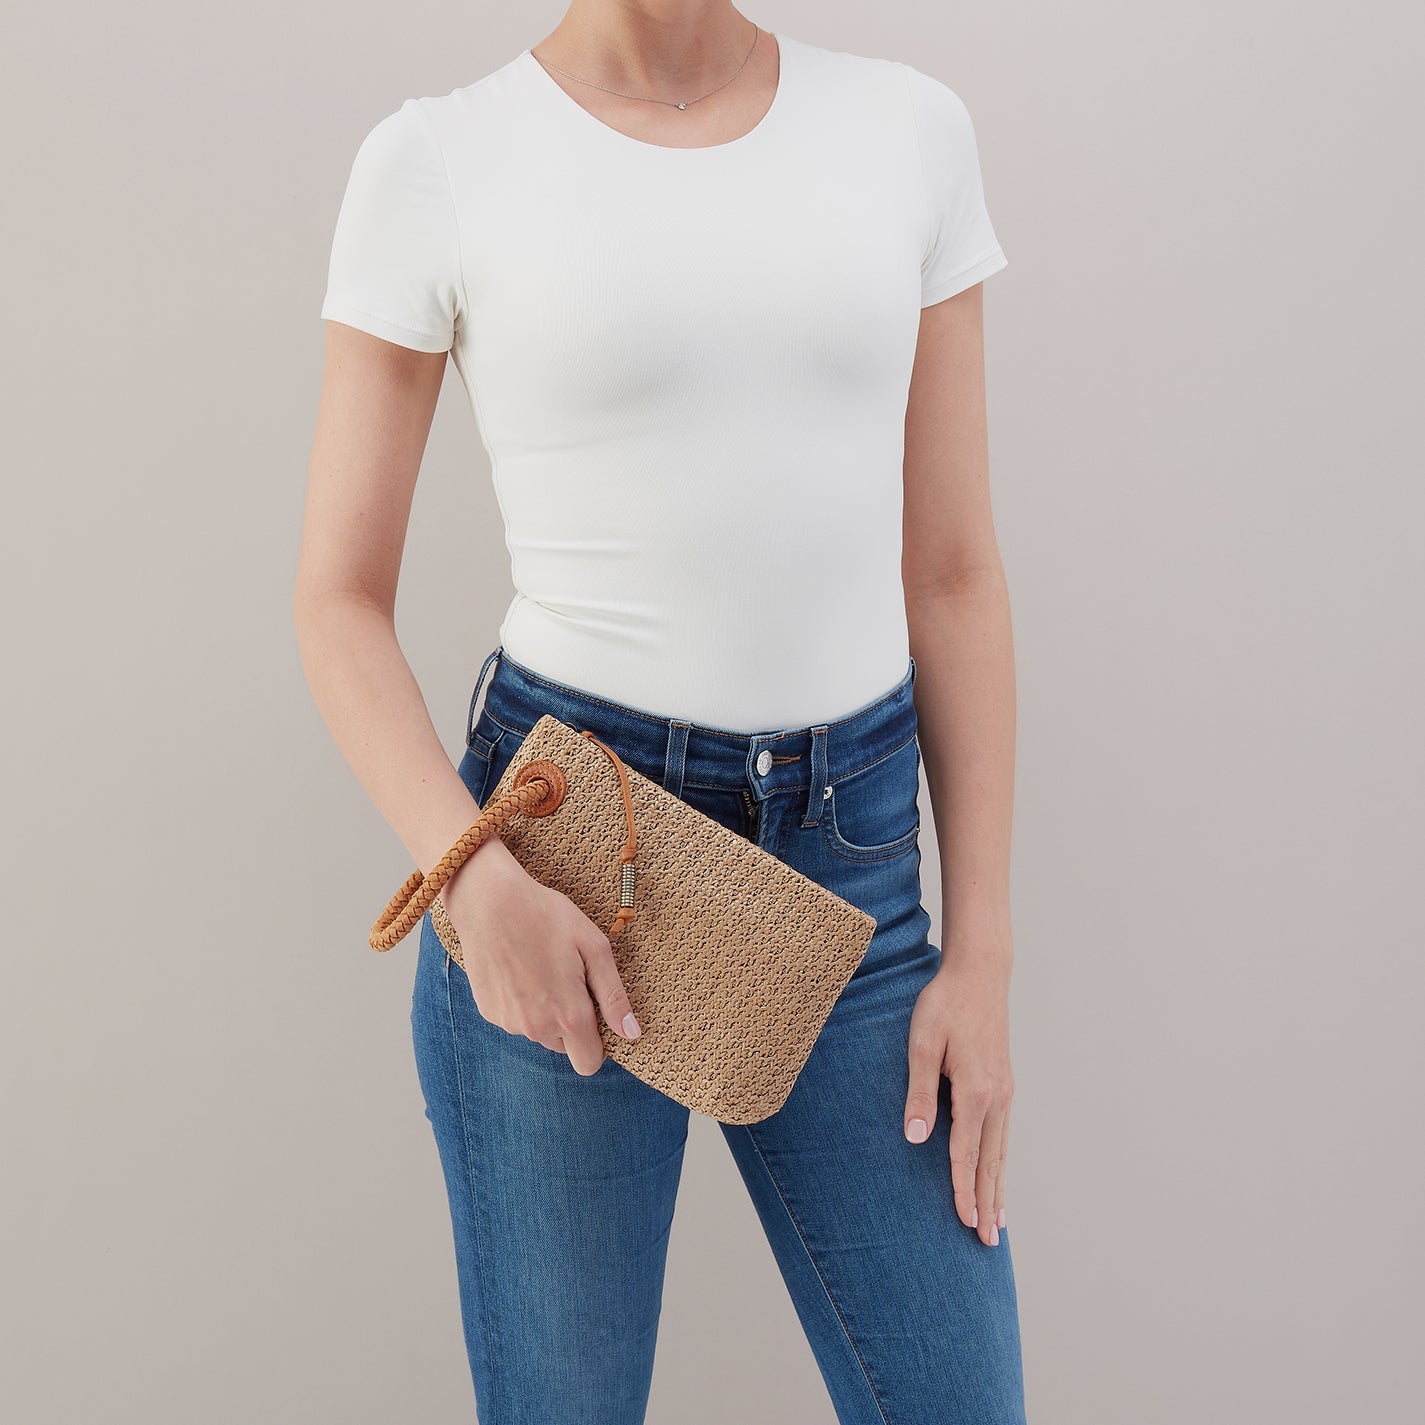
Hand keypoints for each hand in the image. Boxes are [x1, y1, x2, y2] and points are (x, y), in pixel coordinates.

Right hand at [440, 839, 641, 1074]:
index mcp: (568, 1015)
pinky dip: (522, 1002)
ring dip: (546, 1011)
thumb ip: (614, 996)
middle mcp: (537, 1028)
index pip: (590, 1063)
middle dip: (571, 1022)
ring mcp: (509, 1022)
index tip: (596, 1011)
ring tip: (541, 967)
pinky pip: (516, 1018)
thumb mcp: (594, 947)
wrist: (490, 902)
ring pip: (540, 1032)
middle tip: (568, 978)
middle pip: (565, 1047)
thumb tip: (631, 1034)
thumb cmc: (547, 917)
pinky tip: (519, 968)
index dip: (598, 1042)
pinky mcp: (488, 1011)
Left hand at [903, 945, 1013, 1244]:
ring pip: (1001, 1151)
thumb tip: (916, 1138)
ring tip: (999, 1224)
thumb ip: (919, 1092)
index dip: (962, 1190)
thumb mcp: (921, 1043)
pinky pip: (1003, 1135)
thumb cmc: (944, 1004)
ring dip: (998, 1188)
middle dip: (987, 1202)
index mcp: (974, 1090)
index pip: (965, 1152)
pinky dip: (1001, 1162)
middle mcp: (996, 1097)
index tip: (964, 1222)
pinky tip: (998, 1175)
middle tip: (988, 1243)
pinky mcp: (1004, 1085)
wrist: (980, 974)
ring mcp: (1004, 1092)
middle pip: (990, 1161)